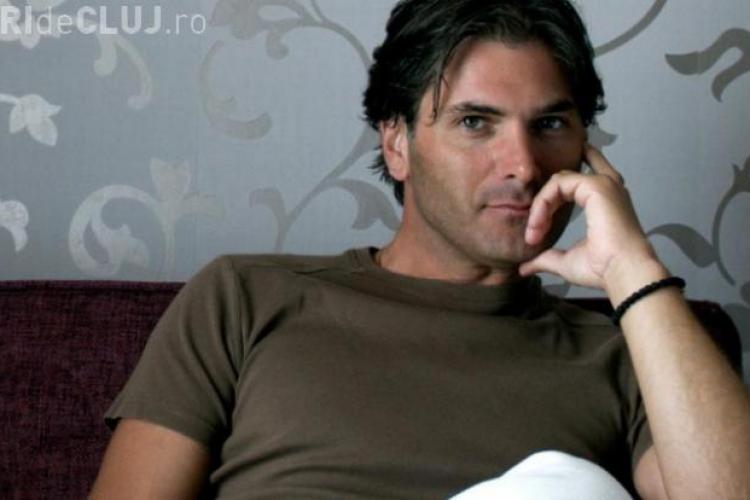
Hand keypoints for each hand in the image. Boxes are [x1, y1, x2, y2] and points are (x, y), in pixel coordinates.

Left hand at [519, 145, 660, 290]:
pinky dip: (543, 203)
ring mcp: (603, 184)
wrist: (622, 273)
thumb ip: (546, 258)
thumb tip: (524, 268)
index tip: (536, 234)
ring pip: (558, 181)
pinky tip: (538, 224)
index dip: (548, 203)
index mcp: (604, 202)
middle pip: (564, 177)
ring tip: (534, 232)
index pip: (574, 182)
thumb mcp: (566, 261)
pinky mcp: (595, 186)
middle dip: (543, 203)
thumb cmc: (602, 269)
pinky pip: (557, 184)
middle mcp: (607, 188)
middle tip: (533, 232)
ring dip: (540, 206)